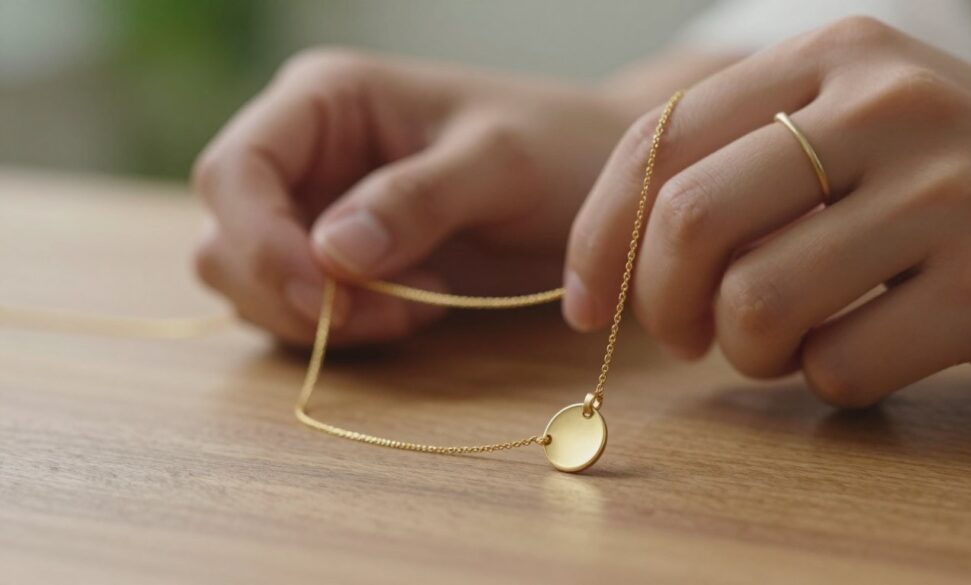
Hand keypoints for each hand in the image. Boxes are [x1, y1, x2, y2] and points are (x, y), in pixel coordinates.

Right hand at [193, 49, 627, 345]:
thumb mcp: (500, 163)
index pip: (236, 171)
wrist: (594, 184)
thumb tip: (330, 254)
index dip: (260, 242)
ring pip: (254, 286)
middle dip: (289, 293)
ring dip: (320, 321)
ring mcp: (317, 213)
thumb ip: (417, 199)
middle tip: (386, 314)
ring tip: (417, 304)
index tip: (325, 298)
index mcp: (325, 101)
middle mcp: (306, 156)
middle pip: (227, 238)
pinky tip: (417, 310)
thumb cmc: (558, 150)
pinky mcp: (341, 266)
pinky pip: (300, 314)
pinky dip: (345, 332)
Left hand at [566, 17, 970, 405]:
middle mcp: (890, 103)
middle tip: (682, 336)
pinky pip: (840, 366)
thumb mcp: (845, 129)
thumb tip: (600, 265)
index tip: (585, 302)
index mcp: (831, 55)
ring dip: (747, 352)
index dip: (598, 234)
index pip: (659, 139)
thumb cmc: (938, 182)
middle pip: (690, 218)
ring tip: (787, 341)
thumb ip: (732, 166)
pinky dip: (829, 380)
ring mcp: (950, 190)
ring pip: (756, 304)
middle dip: (658, 303)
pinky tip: (870, 348)